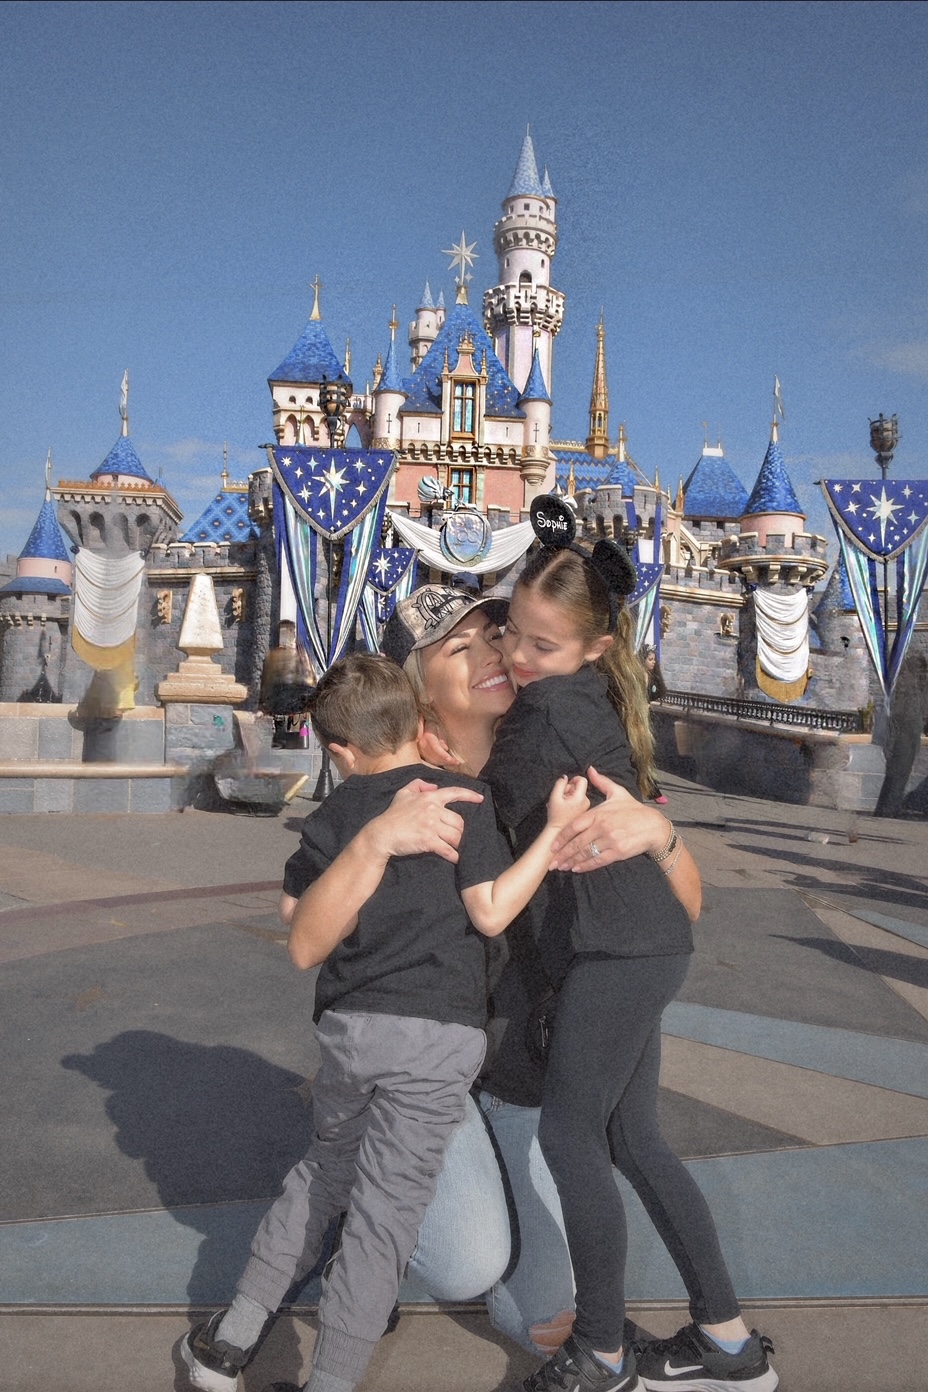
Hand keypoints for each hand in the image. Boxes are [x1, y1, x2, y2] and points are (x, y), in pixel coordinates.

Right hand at [367, 778, 482, 863]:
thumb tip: (434, 787)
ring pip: (456, 835)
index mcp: (429, 798)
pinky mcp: (428, 841)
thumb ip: (418, 785)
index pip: (454, 793)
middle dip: (459, 831)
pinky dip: (453, 855)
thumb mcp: (403, 793)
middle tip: (455, 837)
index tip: (480, 799)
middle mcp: (433, 810)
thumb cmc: (392, 815)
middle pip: (459, 821)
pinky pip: (448, 849)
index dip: (470, 795)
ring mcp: (431, 826)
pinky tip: (454, 858)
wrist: (382, 834)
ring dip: (457, 843)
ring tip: (454, 847)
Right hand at [546, 774, 588, 827]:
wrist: (558, 833)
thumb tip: (565, 777)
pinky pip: (578, 801)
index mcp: (580, 798)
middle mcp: (586, 802)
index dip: (573, 779)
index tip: (565, 785)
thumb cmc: (556, 817)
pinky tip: (564, 808)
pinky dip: (571, 802)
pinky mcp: (584, 812)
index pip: (582, 780)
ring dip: (569, 796)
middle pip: (579, 787)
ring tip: (561, 804)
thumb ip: (560, 783)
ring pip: (578, 794)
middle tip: (561, 797)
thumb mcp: (554, 797)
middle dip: (569, 789)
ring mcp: (586, 808)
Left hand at [549, 766, 666, 870]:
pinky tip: (577, 869)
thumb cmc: (634, 809)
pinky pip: (598, 860)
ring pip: (585, 853)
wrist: (654, 826)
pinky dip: (586, 866)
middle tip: (552, 862)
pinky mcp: (617, 852)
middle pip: (577, 843)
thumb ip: (602, 782)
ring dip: (572, 861)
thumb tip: (589, 770)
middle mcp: (602, 827)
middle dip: (563, 854)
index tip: (553, 845)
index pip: (575, 826)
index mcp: (599, 814)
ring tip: (561, 867)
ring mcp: (609, 841)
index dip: (562, 837)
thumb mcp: (618, 793)